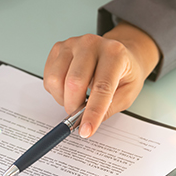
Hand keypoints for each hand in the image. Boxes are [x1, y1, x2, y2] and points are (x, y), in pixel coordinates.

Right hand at [43, 23, 159, 137]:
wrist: (119, 52)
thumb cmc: (124, 72)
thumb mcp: (127, 94)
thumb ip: (107, 109)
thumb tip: (85, 123)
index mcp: (115, 54)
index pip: (101, 87)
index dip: (93, 113)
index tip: (86, 131)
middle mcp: (91, 44)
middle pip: (74, 82)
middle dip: (73, 107)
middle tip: (78, 116)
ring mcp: (72, 44)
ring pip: (56, 80)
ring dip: (63, 99)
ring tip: (75, 99)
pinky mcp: (59, 48)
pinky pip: (48, 77)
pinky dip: (56, 91)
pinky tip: (68, 89)